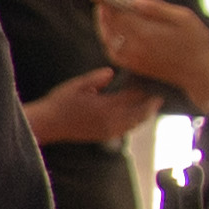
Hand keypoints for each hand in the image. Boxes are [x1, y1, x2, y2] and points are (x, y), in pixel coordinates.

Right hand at [23, 67, 158, 147]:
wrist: (48, 124)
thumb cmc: (60, 102)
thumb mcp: (76, 85)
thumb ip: (96, 78)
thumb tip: (112, 72)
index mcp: (105, 107)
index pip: (133, 97)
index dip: (144, 88)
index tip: (150, 79)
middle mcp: (111, 122)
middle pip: (141, 113)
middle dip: (151, 103)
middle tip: (160, 91)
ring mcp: (109, 131)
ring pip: (136, 123)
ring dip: (146, 113)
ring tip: (152, 102)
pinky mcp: (105, 136)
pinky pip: (128, 129)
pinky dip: (137, 121)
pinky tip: (137, 113)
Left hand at [95, 0, 208, 109]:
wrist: (200, 73)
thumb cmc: (196, 42)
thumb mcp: (183, 18)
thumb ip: (157, 8)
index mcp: (145, 32)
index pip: (116, 12)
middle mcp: (133, 47)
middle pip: (108, 24)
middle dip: (104, 7)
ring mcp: (131, 59)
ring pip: (106, 37)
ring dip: (103, 21)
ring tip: (108, 8)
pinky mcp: (133, 66)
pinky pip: (112, 51)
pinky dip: (108, 37)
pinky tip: (113, 29)